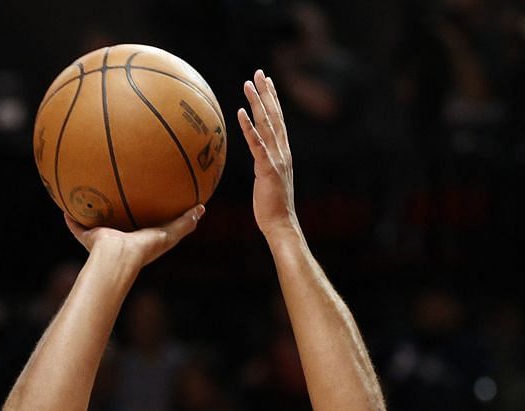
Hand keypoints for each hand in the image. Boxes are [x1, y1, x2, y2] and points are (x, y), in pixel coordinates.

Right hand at [65, 205, 204, 271]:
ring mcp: (102, 240)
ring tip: (87, 195)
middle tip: (115, 194)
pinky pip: (77, 227)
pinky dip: (71, 219)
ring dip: (90, 214)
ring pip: (95, 225)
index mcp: (137, 240)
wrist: (118, 258)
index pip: (141, 226)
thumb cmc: (143, 249)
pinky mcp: (88, 238)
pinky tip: (65, 205)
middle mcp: (118, 239)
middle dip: (116, 212)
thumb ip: (184, 223)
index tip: (145, 201)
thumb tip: (201, 208)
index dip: (143, 215)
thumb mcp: (169, 234)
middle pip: (117, 223)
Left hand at [239, 69, 297, 240]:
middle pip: (275, 116)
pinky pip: (257, 144)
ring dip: (257, 102)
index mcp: (283, 152)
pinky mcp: (268, 168)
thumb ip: (265, 165)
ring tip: (248, 84)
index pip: (278, 120)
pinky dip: (249, 127)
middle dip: (267, 92)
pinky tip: (241, 112)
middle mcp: (282, 151)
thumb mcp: (268, 180)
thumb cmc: (272, 206)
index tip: (267, 81)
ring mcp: (276, 158)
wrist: (281, 223)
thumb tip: (257, 158)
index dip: (273, 100)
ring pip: (267, 124)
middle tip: (259, 72)